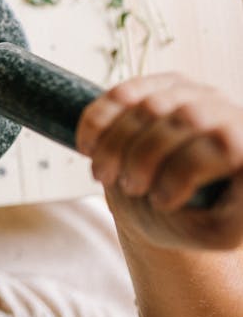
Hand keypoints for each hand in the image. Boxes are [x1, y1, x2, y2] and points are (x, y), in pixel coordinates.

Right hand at [76, 73, 242, 248]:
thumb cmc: (193, 220)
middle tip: (126, 189)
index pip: (224, 143)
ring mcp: (195, 95)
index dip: (183, 170)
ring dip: (114, 144)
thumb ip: (227, 215)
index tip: (160, 202)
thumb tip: (222, 173)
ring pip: (149, 105)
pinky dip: (96, 121)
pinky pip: (122, 93)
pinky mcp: (159, 86)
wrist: (165, 203)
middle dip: (141, 157)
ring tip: (102, 175)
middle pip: (184, 119)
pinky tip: (87, 148)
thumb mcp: (213, 230)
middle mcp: (230, 113)